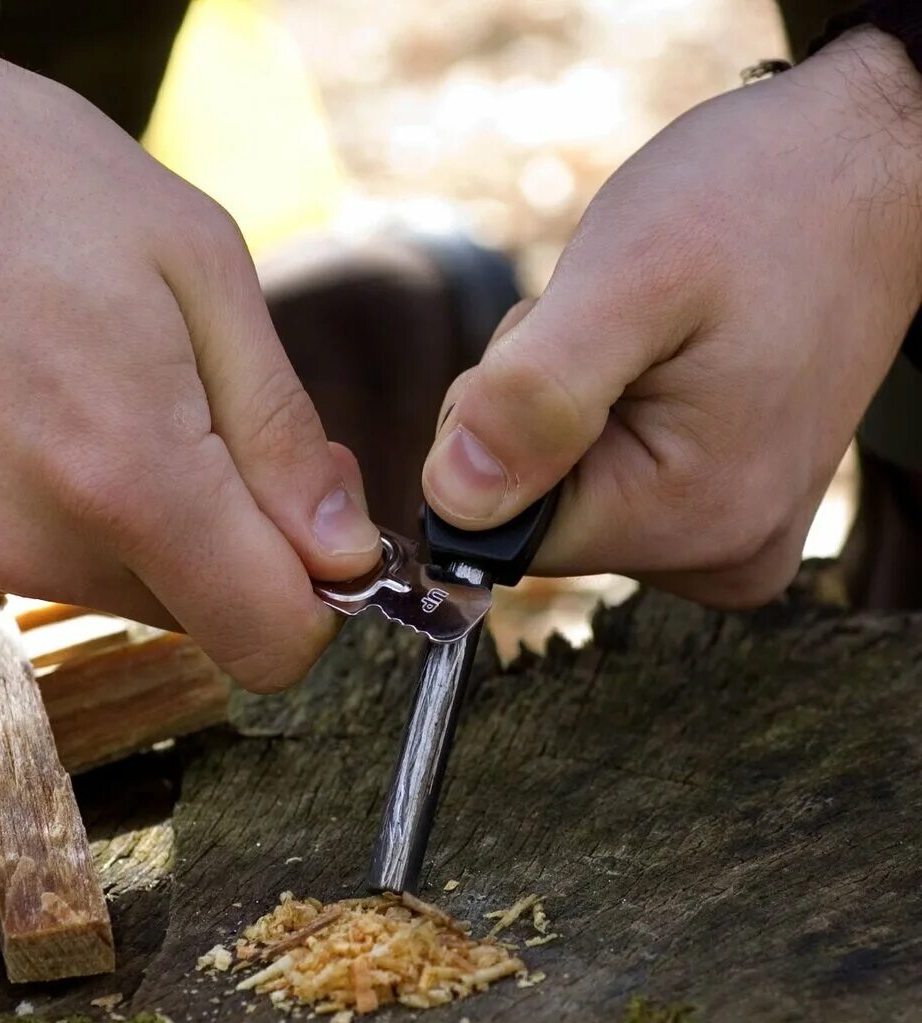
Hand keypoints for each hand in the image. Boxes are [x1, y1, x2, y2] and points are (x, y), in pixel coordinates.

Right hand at [0, 47, 381, 690]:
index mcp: (129, 476)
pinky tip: (39, 422)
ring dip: (149, 526)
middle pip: (202, 614)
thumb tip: (343, 557)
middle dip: (233, 541)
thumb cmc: (27, 184)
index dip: (315, 599)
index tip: (313, 527)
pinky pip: (45, 572)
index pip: (269, 641)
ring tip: (108, 400)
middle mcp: (39, 547)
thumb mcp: (202, 269)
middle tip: (206, 420)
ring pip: (125, 593)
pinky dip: (70, 520)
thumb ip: (283, 437)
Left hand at [422, 28, 921, 606]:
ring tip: (648, 335)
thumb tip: (452, 501)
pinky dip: (606, 418)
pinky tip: (665, 362)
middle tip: (610, 327)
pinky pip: (613, 484)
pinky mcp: (728, 510)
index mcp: (695, 519)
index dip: (495, 433)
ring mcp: (732, 538)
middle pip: (536, 517)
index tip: (558, 349)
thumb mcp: (630, 276)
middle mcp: (722, 556)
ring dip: (568, 411)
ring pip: (568, 496)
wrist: (863, 172)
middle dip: (536, 417)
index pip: (503, 530)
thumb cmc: (756, 204)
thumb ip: (532, 395)